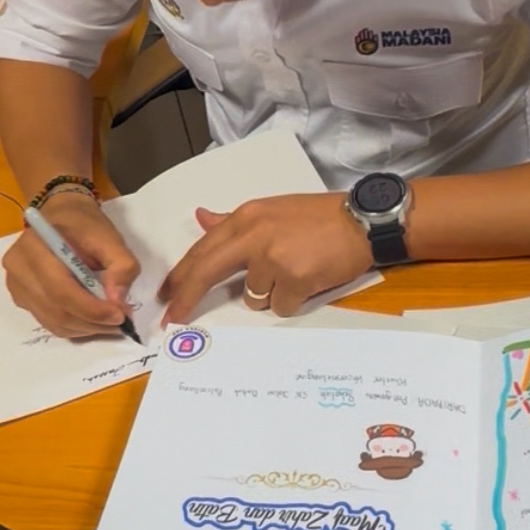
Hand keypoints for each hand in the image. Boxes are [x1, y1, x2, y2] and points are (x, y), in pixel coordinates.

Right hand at [2, 193, 139, 337]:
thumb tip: (116, 300)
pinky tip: (92, 320)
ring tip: (109, 322)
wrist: (61, 216)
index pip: (60, 289)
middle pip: (56, 310)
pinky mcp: (21, 298)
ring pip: (53, 321)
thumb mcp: (111, 238)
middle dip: (92, 322)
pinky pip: (48, 322)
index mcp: (35, 246)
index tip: (120, 315)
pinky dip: (74, 327)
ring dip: (85, 328)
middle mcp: (18, 268)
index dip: (91, 309)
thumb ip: (121, 265)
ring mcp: (16, 285)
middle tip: (119, 322)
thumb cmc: (85, 226)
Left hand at [160, 192, 370, 323]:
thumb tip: (201, 218)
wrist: (363, 220)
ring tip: (295, 272)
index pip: (202, 249)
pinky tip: (309, 281)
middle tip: (172, 319)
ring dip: (269, 295)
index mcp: (246, 218)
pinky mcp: (294, 279)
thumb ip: (233, 221)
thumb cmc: (319, 217)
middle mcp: (253, 235)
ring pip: (252, 297)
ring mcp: (273, 258)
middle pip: (207, 272)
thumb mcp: (271, 210)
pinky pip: (279, 307)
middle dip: (187, 298)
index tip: (166, 294)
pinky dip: (292, 301)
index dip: (180, 275)